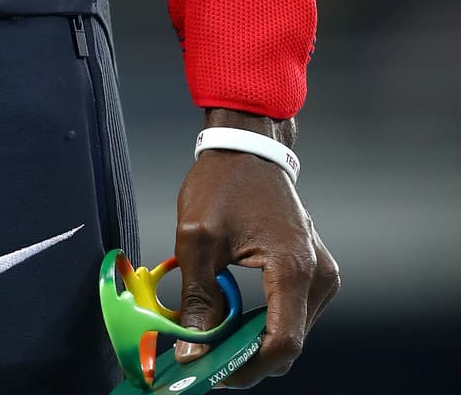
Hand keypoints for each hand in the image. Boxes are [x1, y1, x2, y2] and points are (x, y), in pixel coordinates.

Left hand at [171, 143, 339, 384]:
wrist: (246, 145)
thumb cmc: (222, 183)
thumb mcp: (197, 239)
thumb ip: (198, 299)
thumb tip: (193, 353)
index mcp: (294, 267)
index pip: (282, 343)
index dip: (248, 368)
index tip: (215, 375)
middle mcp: (319, 275)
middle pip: (289, 342)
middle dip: (249, 358)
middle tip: (209, 361)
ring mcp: (322, 273)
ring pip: (292, 331)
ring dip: (256, 342)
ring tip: (216, 338)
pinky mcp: (316, 271)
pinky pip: (293, 312)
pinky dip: (265, 323)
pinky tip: (234, 318)